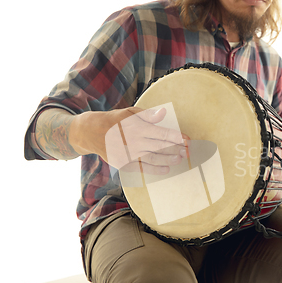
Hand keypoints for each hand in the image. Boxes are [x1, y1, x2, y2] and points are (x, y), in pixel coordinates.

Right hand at [71, 107, 188, 174]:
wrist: (92, 133)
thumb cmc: (116, 121)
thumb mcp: (130, 113)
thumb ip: (148, 115)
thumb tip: (163, 113)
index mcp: (137, 127)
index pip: (161, 133)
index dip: (176, 137)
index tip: (187, 140)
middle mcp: (134, 141)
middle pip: (160, 147)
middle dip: (176, 149)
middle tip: (188, 151)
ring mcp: (129, 154)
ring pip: (153, 158)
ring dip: (168, 159)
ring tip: (180, 159)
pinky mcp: (124, 164)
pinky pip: (142, 168)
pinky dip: (155, 169)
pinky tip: (166, 169)